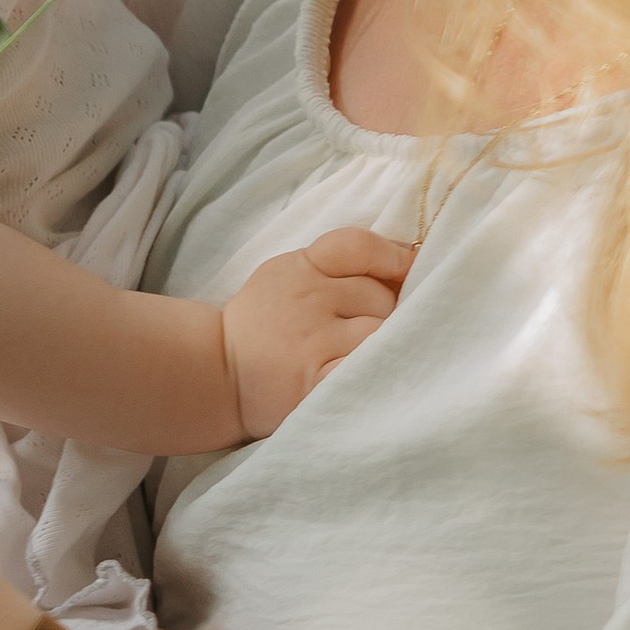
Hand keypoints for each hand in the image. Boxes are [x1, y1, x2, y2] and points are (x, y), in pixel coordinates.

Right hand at [222, 226, 411, 437]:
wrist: (217, 373)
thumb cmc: (263, 323)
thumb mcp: (287, 274)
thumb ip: (334, 265)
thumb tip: (405, 263)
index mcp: (301, 267)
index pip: (358, 247)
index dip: (394, 255)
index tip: (412, 270)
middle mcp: (306, 299)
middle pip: (379, 296)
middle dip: (388, 312)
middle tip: (375, 329)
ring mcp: (311, 342)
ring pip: (379, 332)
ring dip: (384, 344)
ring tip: (370, 355)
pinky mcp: (315, 382)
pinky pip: (363, 368)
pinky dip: (373, 370)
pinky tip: (367, 373)